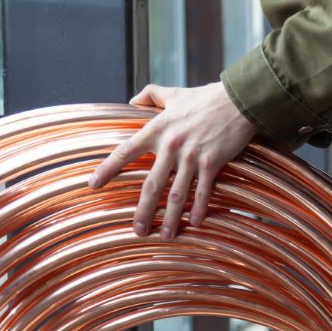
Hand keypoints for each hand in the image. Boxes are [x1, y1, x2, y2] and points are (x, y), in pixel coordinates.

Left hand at [88, 82, 257, 238]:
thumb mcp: (174, 94)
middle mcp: (171, 146)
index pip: (125, 152)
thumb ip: (151, 95)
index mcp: (157, 129)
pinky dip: (199, 209)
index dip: (108, 169)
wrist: (238, 100)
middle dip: (144, 211)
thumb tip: (131, 101)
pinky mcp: (212, 163)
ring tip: (166, 236)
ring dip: (171, 219)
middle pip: (152, 185)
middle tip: (138, 231)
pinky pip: (203, 192)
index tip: (93, 186)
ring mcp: (191, 156)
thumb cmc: (206, 97)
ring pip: (177, 195)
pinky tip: (195, 223)